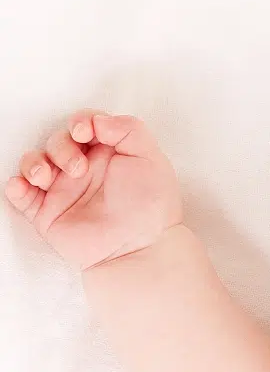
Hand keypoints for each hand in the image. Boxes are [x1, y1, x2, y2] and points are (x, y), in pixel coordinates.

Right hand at [4, 110, 182, 271]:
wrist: (140, 250)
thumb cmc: (151, 209)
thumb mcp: (151, 159)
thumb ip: (128, 129)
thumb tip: (98, 120)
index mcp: (107, 155)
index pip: (83, 125)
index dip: (80, 122)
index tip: (84, 132)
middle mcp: (83, 171)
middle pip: (57, 141)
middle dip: (62, 147)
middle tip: (78, 169)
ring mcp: (64, 192)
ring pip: (35, 163)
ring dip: (35, 163)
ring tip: (47, 178)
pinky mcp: (48, 214)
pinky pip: (21, 194)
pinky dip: (16, 186)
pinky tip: (24, 186)